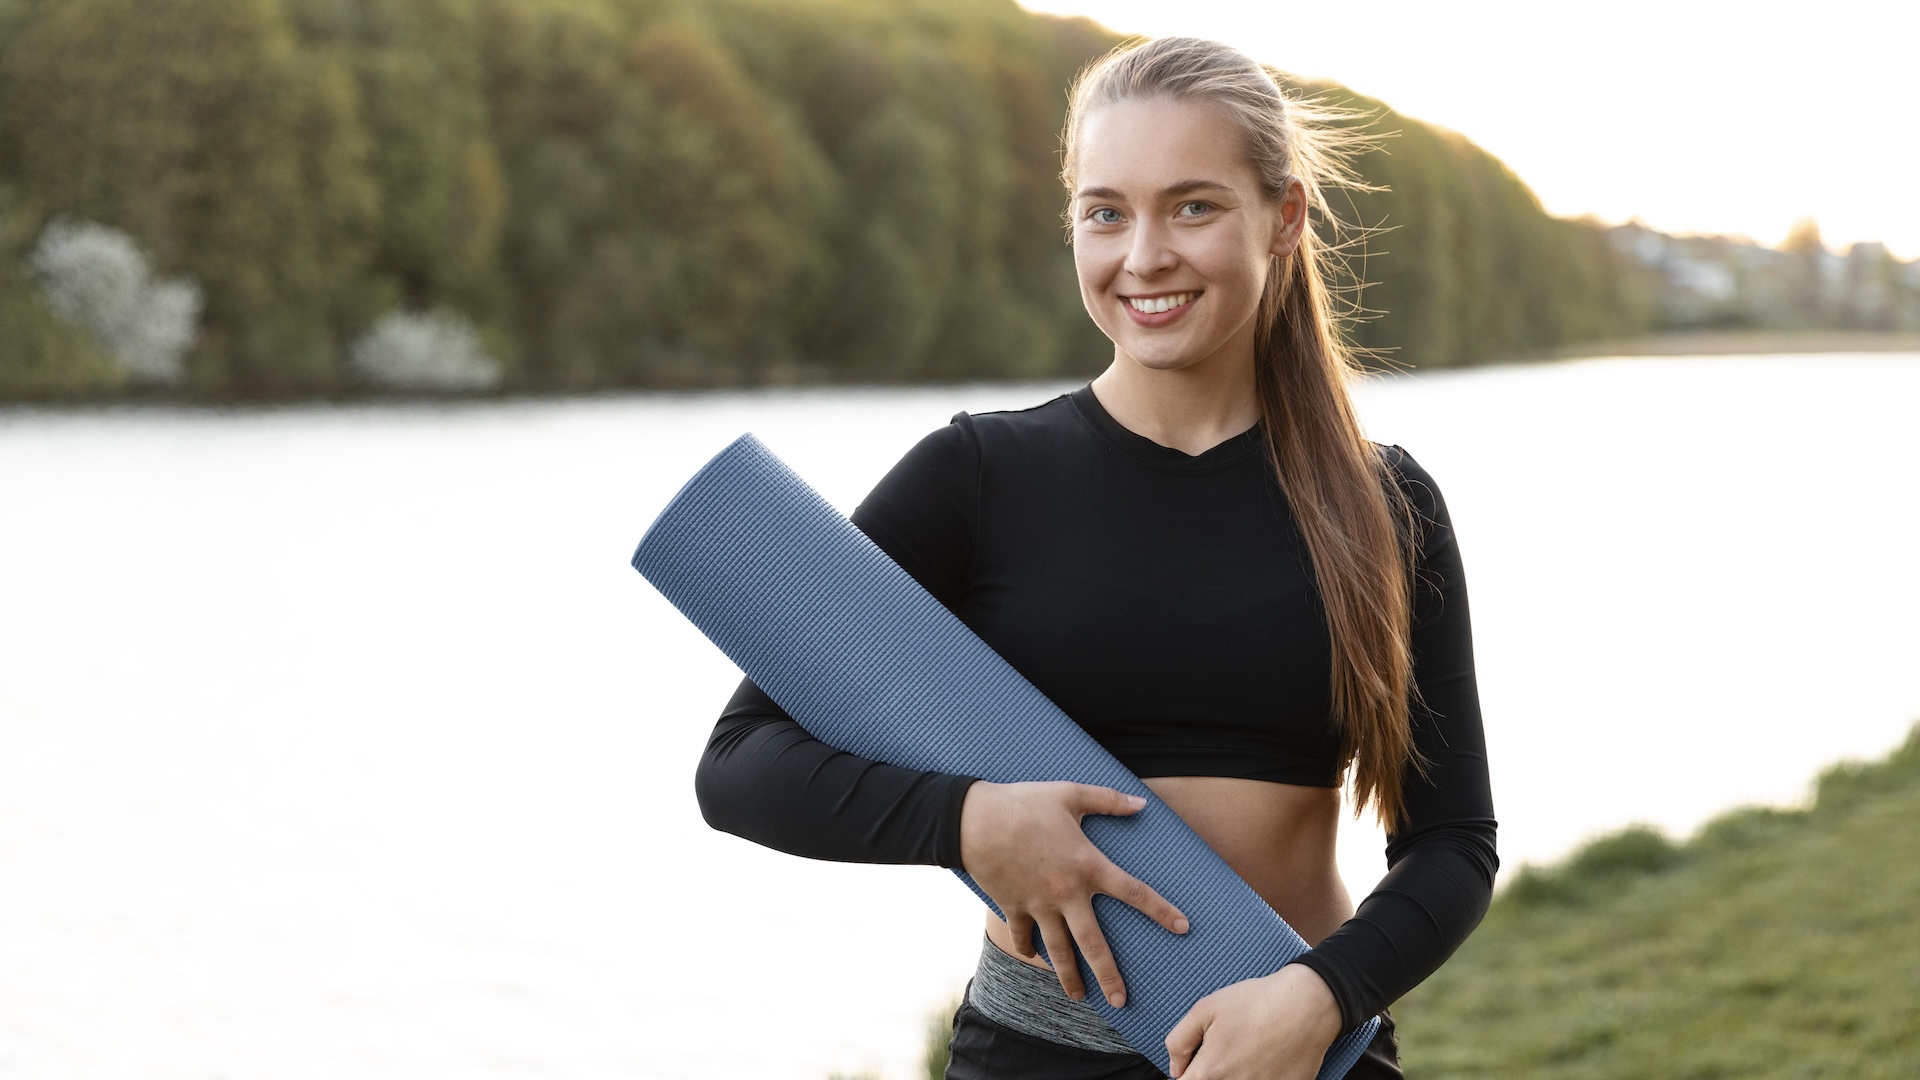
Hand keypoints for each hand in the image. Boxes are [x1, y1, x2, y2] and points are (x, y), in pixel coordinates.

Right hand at [959, 780, 1188, 1006]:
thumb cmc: (1024, 803)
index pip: (1133, 892)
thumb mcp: (1069, 793)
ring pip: (1058, 951)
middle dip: (1109, 975)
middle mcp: (1066, 894)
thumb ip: (1108, 799)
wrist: (975, 820)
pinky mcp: (1013, 907)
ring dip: (1069, 977)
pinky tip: (1034, 957)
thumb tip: (1141, 803)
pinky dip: (1029, 949)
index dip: (1160, 910)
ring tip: (1081, 998)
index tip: (1183, 927)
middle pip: (1093, 944)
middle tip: (1121, 1001)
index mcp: (1087, 865)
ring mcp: (1038, 905)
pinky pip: (1024, 936)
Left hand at [1165, 964, 1341, 1079]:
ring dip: (1233, 1077)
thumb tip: (1175, 1068)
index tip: (1193, 1067)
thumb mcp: (1204, 1008)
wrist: (1305, 1004)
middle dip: (1210, 1075)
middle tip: (1222, 1056)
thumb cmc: (1257, 1002)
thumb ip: (1179, 1042)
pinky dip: (1260, 1077)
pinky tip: (1263, 1062)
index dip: (1187, 1075)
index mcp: (1210, 1071)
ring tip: (1244, 1056)